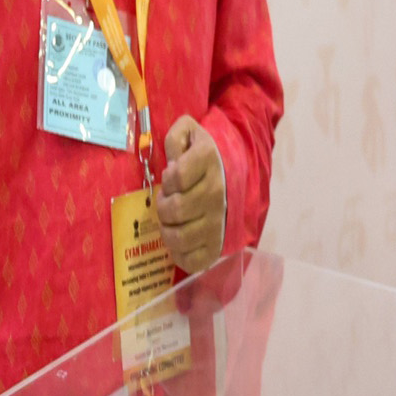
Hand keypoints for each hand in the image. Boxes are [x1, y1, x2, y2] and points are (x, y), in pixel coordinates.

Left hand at [155, 113, 224, 276]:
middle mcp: (216, 195)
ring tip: (172, 221)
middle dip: (163, 205)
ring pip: (178, 237)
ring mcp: (217, 224)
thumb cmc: (201, 156)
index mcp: (209, 163)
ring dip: (167, 229)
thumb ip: (176, 136)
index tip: (172, 177)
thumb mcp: (189, 134)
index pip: (176, 177)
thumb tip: (173, 157)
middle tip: (169, 200)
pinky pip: (190, 261)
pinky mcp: (215, 248)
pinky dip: (178, 253)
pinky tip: (179, 239)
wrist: (232, 176)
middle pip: (173, 209)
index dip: (168, 178)